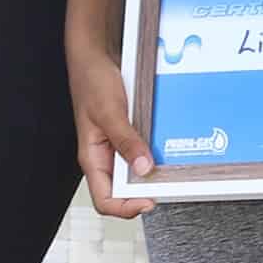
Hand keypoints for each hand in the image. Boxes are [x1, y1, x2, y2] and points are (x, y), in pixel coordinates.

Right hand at [70, 42, 154, 218]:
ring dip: (154, 172)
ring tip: (171, 169)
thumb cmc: (91, 80)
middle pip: (124, 190)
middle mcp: (105, 155)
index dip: (126, 207)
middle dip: (145, 191)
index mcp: (92, 158)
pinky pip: (143, 150)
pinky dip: (157, 152)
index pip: (105, 199)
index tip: (149, 201)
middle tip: (168, 185)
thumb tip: (142, 168)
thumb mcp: (109, 112)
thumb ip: (125, 140)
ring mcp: (118, 144)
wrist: (96, 55)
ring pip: (136, 171)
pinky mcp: (129, 132)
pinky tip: (169, 147)